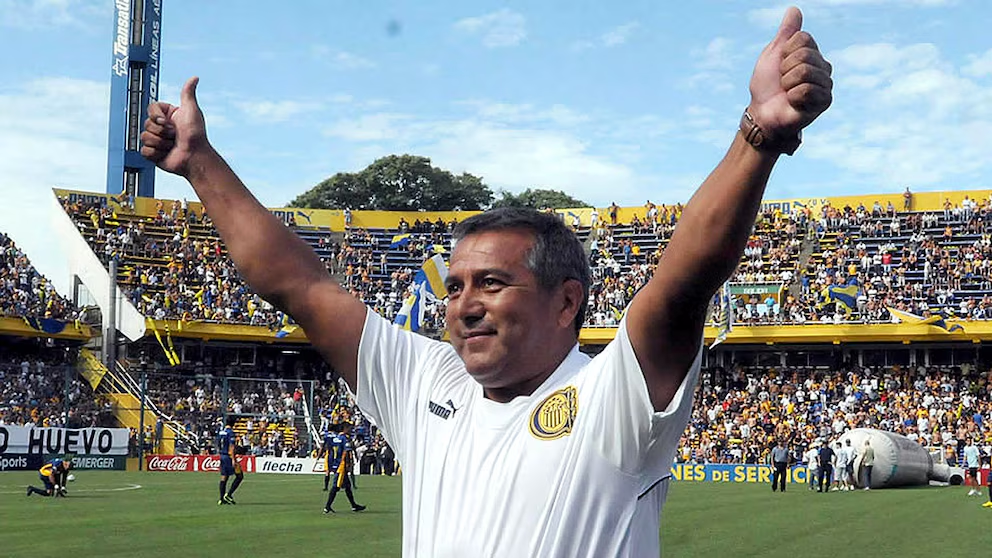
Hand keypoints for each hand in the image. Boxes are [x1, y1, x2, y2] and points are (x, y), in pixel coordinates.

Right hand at [140, 76, 210, 176]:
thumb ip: (188, 93)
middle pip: (146, 123)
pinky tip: (167, 153)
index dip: (156, 116)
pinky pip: (144, 151)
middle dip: (162, 131)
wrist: (194, 157)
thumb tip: (195, 77)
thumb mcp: (191, 110)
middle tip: (174, 135)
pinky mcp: (153, 154)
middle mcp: (161, 127)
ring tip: (172, 145)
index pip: (150, 109)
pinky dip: (156, 153)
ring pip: (144, 137)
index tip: (166, 121)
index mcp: (167, 116)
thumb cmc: (196, 134)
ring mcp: (156, 140)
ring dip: (161, 143)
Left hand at [748, 6, 831, 138]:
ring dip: (787, 84)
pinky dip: (792, 97)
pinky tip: (793, 103)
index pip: (803, 38)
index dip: (785, 52)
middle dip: (785, 69)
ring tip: (787, 92)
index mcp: (812, 53)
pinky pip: (806, 90)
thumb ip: (785, 33)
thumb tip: (794, 9)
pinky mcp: (825, 101)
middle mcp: (823, 66)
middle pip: (804, 54)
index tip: (780, 65)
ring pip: (805, 72)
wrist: (763, 113)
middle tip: (782, 81)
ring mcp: (826, 84)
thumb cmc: (766, 86)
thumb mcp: (773, 54)